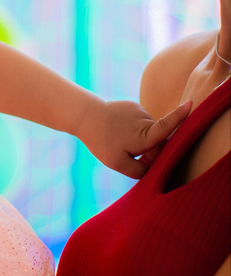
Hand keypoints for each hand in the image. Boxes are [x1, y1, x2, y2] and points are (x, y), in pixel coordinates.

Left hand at [77, 97, 192, 178]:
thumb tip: (152, 171)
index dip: (179, 118)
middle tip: (129, 156)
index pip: (166, 128)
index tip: (191, 104)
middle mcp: (145, 121)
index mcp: (144, 136)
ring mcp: (140, 111)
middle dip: (149, 151)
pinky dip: (134, 128)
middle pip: (158, 141)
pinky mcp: (133, 105)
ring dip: (141, 139)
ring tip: (119, 140)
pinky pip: (140, 121)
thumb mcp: (117, 163)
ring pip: (149, 130)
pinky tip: (119, 130)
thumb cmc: (101, 141)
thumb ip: (138, 171)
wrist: (85, 116)